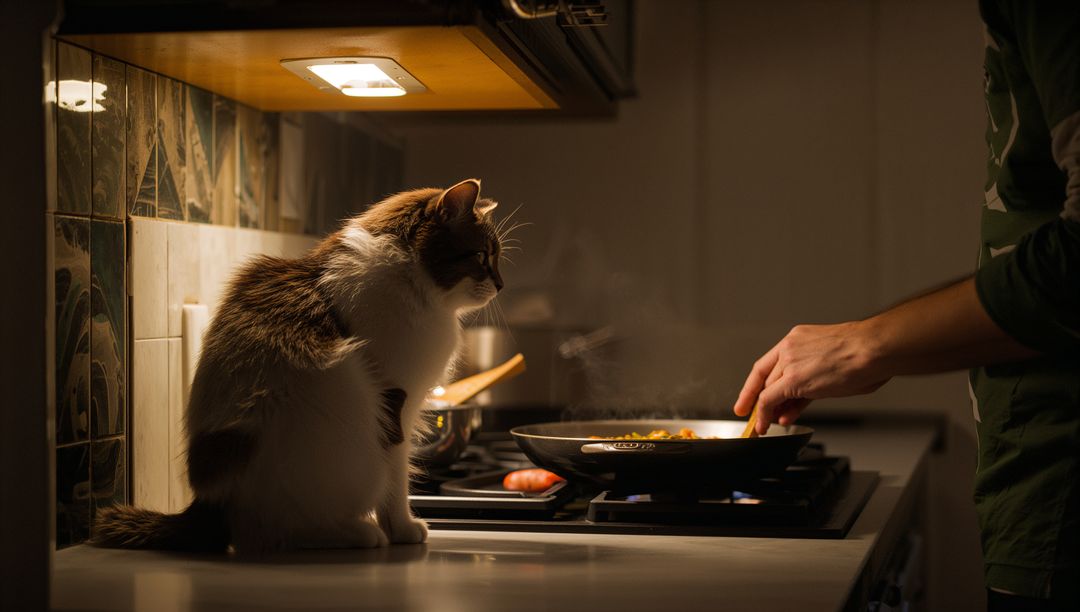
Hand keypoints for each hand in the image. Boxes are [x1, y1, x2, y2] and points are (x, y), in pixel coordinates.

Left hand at [733, 321, 889, 434]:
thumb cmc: (866, 353)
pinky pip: (769, 399)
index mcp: (798, 338)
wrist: (874, 349)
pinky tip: (765, 424)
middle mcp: (790, 347)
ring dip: (763, 410)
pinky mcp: (792, 379)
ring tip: (761, 425)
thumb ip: (814, 380)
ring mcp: (790, 362)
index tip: (751, 393)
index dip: (757, 381)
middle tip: (757, 415)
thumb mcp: (832, 363)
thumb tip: (805, 399)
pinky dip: (764, 414)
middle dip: (761, 399)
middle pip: (766, 378)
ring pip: (766, 389)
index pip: (770, 363)